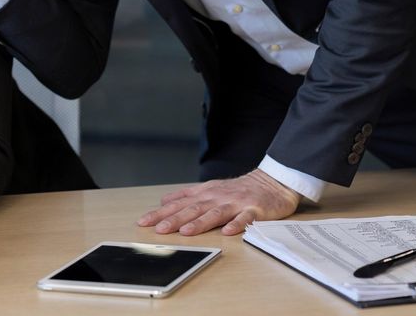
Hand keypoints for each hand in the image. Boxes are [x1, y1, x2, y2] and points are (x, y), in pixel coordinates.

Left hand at [137, 169, 303, 235]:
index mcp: (206, 194)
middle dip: (175, 219)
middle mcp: (218, 198)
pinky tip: (228, 232)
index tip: (144, 222)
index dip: (161, 213)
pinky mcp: (255, 210)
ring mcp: (236, 203)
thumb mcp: (210, 188)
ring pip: (216, 213)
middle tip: (159, 229)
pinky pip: (245, 218)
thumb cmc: (238, 189)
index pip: (179, 204)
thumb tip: (164, 201)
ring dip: (200, 222)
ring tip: (186, 231)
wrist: (271, 182)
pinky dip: (237, 225)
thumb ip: (187, 195)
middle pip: (194, 209)